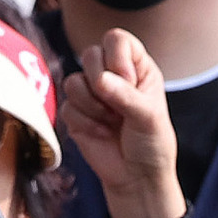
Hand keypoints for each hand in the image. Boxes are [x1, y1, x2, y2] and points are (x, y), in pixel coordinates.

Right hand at [60, 28, 185, 217]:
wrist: (135, 177)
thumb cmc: (152, 145)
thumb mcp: (149, 117)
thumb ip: (126, 95)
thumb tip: (100, 80)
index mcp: (137, 67)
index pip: (117, 39)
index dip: (117, 58)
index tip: (127, 83)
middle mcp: (113, 75)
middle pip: (90, 54)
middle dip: (100, 83)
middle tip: (118, 106)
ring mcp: (92, 94)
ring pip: (73, 81)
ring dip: (92, 106)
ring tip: (111, 122)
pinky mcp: (75, 114)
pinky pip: (66, 107)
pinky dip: (84, 123)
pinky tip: (101, 133)